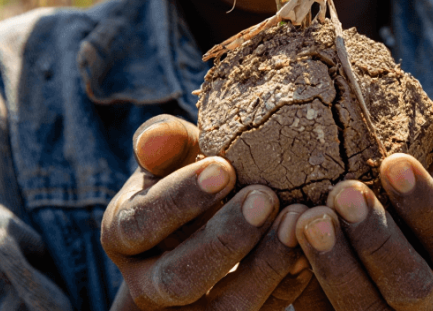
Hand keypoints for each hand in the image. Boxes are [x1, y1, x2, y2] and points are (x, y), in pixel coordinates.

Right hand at [103, 115, 313, 309]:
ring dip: (265, 266)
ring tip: (295, 220)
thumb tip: (156, 138)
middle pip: (177, 279)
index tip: (223, 168)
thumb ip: (164, 143)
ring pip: (226, 309)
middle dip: (223, 240)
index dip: (179, 199)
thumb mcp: (172, 156)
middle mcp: (148, 285)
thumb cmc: (189, 177)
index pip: (139, 224)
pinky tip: (309, 246)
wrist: (211, 215)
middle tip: (265, 197)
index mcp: (123, 235)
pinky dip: (289, 281)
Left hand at [291, 92, 432, 309]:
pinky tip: (279, 243)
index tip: (392, 160)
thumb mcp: (413, 159)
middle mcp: (424, 295)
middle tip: (342, 192)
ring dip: (335, 264)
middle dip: (377, 239)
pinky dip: (299, 282)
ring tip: (306, 218)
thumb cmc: (385, 184)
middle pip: (412, 285)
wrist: (338, 218)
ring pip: (365, 309)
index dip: (425, 203)